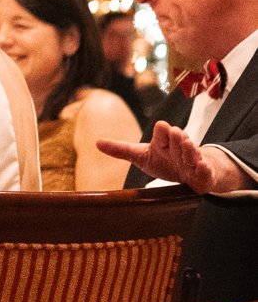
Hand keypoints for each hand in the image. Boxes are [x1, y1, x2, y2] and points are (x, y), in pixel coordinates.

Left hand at [96, 124, 244, 194]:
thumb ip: (121, 150)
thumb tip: (97, 143)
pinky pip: (205, 170)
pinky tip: (202, 166)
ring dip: (190, 149)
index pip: (162, 132)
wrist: (190, 174)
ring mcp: (192, 159)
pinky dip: (204, 167)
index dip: (162, 131)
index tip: (162, 127)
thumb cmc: (164, 161)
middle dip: (177, 136)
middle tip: (175, 133)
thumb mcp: (141, 156)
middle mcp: (179, 147)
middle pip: (178, 138)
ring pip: (192, 152)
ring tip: (188, 145)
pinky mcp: (203, 173)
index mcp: (163, 142)